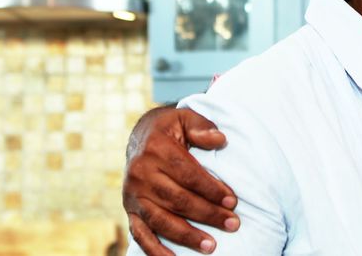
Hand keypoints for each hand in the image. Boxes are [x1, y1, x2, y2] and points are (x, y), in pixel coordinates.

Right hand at [123, 106, 238, 254]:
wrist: (140, 135)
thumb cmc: (170, 128)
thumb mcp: (186, 118)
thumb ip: (202, 127)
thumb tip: (220, 140)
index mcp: (157, 150)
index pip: (188, 174)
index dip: (211, 189)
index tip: (232, 201)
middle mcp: (141, 174)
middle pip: (177, 199)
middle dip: (207, 214)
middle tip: (232, 224)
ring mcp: (133, 194)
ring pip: (161, 219)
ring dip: (187, 235)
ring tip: (211, 246)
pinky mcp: (129, 209)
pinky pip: (140, 233)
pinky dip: (155, 249)